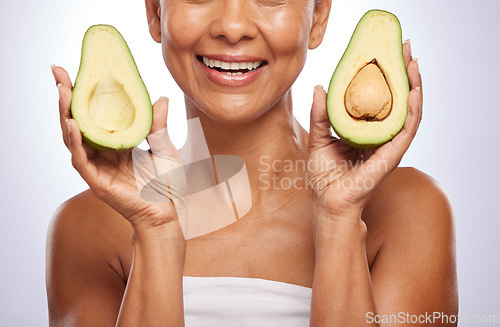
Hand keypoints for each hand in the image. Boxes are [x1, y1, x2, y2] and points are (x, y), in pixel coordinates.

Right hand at [52, 66, 184, 232]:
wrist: (167, 212)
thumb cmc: (165, 184)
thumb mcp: (164, 148)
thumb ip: (158, 125)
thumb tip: (160, 97)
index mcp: (115, 142)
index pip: (94, 114)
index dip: (84, 95)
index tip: (78, 70)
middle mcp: (102, 152)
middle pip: (78, 121)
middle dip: (67, 97)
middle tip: (58, 72)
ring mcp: (97, 167)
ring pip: (73, 138)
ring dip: (66, 113)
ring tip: (62, 91)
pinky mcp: (97, 181)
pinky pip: (81, 159)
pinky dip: (75, 142)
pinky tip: (72, 123)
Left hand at [307, 41, 421, 218]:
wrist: (327, 203)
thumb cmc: (324, 176)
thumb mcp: (319, 138)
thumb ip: (320, 114)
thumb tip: (320, 86)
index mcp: (366, 132)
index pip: (382, 100)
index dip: (386, 77)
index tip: (385, 53)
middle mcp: (381, 137)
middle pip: (398, 101)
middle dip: (404, 74)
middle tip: (405, 49)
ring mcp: (388, 147)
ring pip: (409, 113)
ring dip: (414, 87)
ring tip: (413, 64)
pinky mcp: (391, 157)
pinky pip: (406, 131)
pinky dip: (413, 112)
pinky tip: (414, 93)